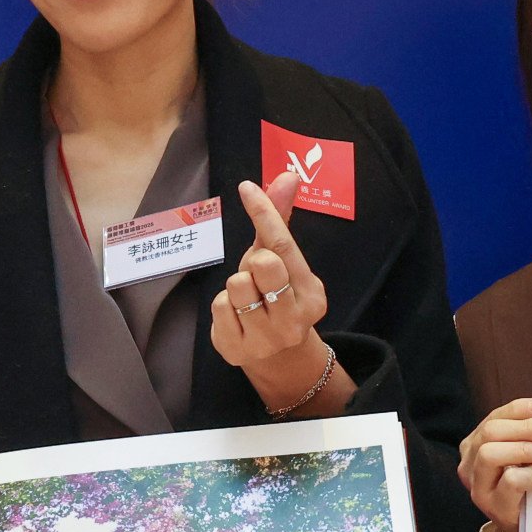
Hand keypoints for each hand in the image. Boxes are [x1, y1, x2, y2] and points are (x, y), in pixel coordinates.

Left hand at [209, 168, 335, 411]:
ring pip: (237, 285)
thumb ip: (281, 220)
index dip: (264, 214)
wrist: (274, 356)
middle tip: (257, 277)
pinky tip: (236, 316)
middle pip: (262, 264)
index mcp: (312, 293)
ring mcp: (267, 339)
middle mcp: (295, 319)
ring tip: (247, 298)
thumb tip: (287, 175)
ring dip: (236, 285)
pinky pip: (219, 307)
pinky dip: (223, 305)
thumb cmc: (275, 296)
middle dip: (252, 262)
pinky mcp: (238, 350)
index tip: (247, 188)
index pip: (284, 246)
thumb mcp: (281, 260)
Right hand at [459, 396, 531, 531]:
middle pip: (490, 433)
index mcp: (474, 446)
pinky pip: (511, 481)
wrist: (524, 529)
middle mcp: (470, 464)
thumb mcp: (522, 457)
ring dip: (526, 448)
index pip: (493, 419)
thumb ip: (528, 437)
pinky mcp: (492, 505)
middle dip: (526, 427)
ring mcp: (478, 486)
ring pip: (491, 454)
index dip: (518, 409)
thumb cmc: (526, 488)